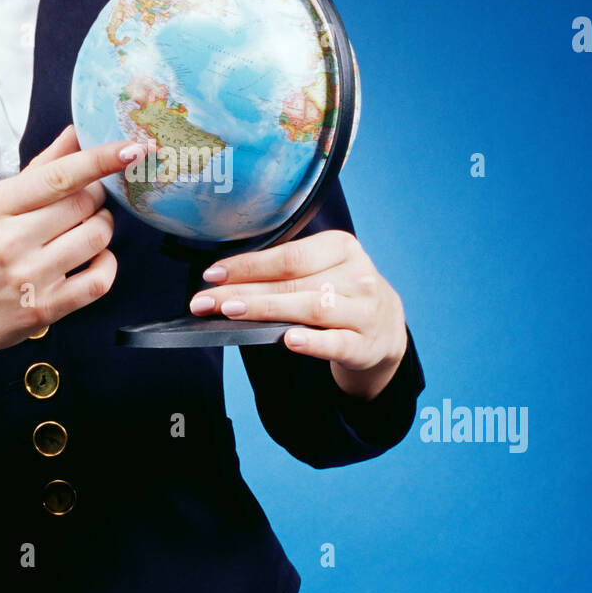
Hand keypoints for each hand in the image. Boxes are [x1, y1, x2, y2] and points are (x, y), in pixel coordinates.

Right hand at [0, 124, 141, 370]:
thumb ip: (36, 170)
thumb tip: (74, 133)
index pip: (59, 176)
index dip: (102, 159)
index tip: (132, 148)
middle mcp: (9, 241)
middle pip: (85, 203)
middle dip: (97, 197)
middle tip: (86, 202)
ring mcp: (28, 277)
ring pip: (97, 236)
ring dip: (102, 227)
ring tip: (85, 229)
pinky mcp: (44, 309)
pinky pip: (100, 280)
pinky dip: (107, 264)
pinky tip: (94, 259)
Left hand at [188, 230, 407, 400]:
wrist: (385, 329)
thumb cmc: (340, 294)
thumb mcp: (322, 271)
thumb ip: (284, 272)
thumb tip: (225, 280)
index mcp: (341, 247)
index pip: (289, 255)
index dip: (248, 265)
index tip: (212, 275)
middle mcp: (357, 275)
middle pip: (293, 282)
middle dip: (244, 291)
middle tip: (207, 301)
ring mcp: (365, 311)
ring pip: (311, 308)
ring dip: (267, 310)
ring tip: (232, 312)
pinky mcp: (367, 345)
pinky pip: (337, 343)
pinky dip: (313, 342)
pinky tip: (289, 340)